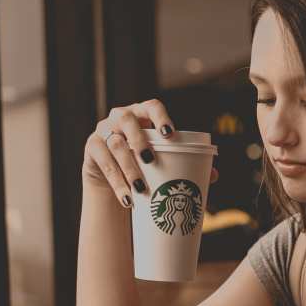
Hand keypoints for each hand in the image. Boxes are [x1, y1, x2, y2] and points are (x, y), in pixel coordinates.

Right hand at [82, 99, 218, 207]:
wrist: (112, 177)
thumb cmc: (145, 164)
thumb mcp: (162, 161)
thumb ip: (186, 164)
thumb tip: (214, 175)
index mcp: (142, 115)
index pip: (151, 106)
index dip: (160, 117)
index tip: (170, 134)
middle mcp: (120, 117)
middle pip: (127, 120)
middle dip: (139, 140)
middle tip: (151, 160)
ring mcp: (103, 130)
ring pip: (115, 145)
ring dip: (129, 168)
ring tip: (141, 189)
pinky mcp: (92, 148)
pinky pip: (103, 162)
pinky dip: (116, 182)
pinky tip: (127, 199)